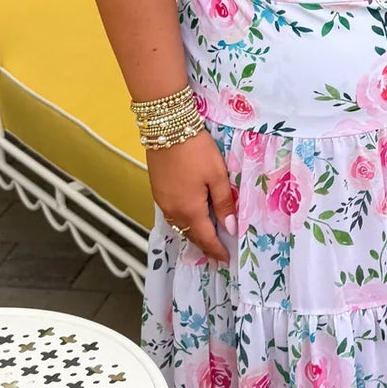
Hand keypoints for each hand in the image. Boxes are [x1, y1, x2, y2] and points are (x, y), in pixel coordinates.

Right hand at [147, 128, 236, 262]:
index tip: (225, 259)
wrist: (167, 128)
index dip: (216, 250)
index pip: (205, 238)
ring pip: (179, 226)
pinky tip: (190, 219)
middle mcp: (172, 210)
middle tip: (217, 254)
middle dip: (204, 246)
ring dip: (193, 234)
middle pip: (190, 235)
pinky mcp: (157, 191)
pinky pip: (171, 215)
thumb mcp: (217, 175)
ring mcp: (162, 201)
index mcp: (189, 209)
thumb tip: (230, 227)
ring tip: (206, 239)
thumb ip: (224, 203)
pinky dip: (183, 222)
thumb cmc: (196, 149)